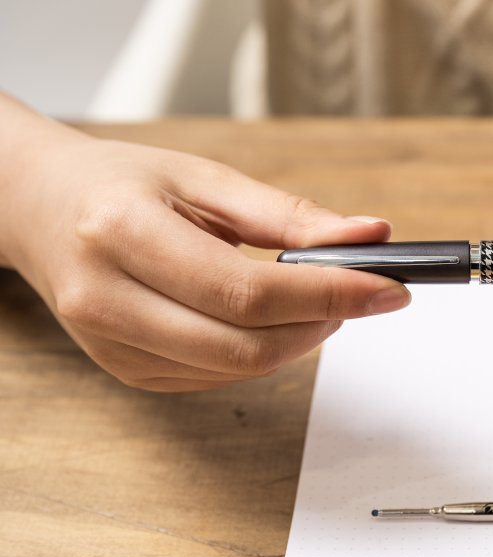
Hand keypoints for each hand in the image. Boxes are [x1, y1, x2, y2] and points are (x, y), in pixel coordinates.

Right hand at [1, 118, 409, 390]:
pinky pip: (217, 378)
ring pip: (237, 370)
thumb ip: (288, 214)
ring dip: (298, 341)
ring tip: (315, 299)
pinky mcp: (125, 372)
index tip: (389, 288)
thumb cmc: (122, 184)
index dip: (331, 295)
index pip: (248, 291)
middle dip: (323, 324)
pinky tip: (267, 319)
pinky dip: (261, 352)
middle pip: (246, 347)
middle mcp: (107, 300)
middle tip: (362, 294)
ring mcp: (112, 347)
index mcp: (124, 235)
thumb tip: (369, 235)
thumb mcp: (204, 178)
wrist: (40, 208)